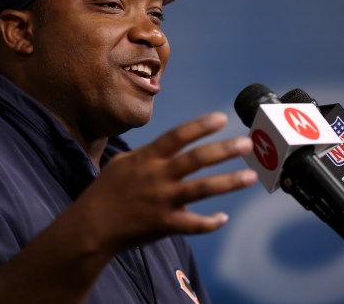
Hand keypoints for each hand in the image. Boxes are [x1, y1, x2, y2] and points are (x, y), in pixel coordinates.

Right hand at [75, 112, 256, 252]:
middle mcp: (157, 177)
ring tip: (250, 176)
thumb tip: (166, 147)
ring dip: (228, 182)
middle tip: (246, 143)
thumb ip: (147, 154)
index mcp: (147, 158)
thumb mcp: (122, 164)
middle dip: (223, 150)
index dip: (200, 126)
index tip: (222, 118)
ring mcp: (162, 201)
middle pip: (195, 159)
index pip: (177, 136)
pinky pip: (194, 224)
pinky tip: (223, 218)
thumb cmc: (106, 191)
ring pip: (201, 189)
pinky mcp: (164, 224)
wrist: (93, 225)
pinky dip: (210, 222)